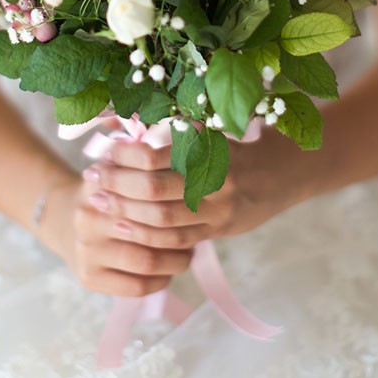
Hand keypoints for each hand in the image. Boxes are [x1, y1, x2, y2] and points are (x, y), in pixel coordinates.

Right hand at [38, 167, 193, 297]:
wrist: (61, 218)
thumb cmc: (104, 190)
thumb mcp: (115, 167)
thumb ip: (143, 162)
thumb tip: (188, 151)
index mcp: (98, 186)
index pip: (151, 192)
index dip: (181, 198)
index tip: (198, 202)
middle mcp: (88, 219)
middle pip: (152, 230)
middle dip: (183, 232)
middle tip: (198, 232)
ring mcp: (86, 250)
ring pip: (147, 262)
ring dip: (176, 261)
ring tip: (188, 254)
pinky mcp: (88, 277)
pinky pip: (136, 287)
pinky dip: (160, 281)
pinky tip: (168, 272)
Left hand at [84, 126, 312, 249]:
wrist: (286, 173)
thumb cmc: (240, 149)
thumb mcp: (213, 135)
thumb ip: (178, 140)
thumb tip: (128, 137)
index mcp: (211, 152)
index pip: (158, 158)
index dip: (126, 156)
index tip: (105, 150)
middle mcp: (216, 183)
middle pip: (156, 191)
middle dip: (118, 185)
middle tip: (92, 178)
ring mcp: (219, 212)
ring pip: (163, 221)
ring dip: (126, 213)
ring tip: (100, 203)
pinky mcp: (218, 232)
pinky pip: (178, 242)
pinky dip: (149, 237)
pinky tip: (126, 229)